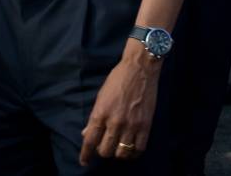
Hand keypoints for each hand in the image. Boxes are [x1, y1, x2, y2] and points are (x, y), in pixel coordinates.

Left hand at [79, 45, 160, 165]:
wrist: (139, 69)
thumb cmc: (117, 79)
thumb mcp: (101, 96)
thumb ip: (94, 117)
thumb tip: (86, 133)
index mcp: (100, 113)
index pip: (90, 140)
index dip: (85, 155)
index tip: (84, 162)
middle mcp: (115, 122)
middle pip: (105, 151)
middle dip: (102, 152)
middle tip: (104, 146)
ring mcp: (131, 125)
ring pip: (121, 153)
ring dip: (117, 153)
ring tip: (118, 147)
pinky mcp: (145, 125)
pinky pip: (139, 149)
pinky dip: (133, 152)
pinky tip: (131, 148)